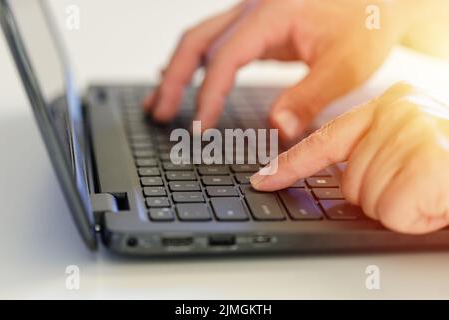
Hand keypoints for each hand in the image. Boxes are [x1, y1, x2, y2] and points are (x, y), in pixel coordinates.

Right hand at [143, 0, 418, 141]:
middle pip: (197, 41)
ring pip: (201, 37)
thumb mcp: (346, 65)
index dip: (207, 95)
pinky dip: (197, 62)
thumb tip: (277, 129)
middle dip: (173, 79)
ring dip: (177, 69)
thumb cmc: (368, 21)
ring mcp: (253, 12)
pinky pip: (217, 40)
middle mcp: (254, 7)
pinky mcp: (258, 23)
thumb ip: (309, 97)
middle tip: (158, 112)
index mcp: (271, 14)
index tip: (199, 127)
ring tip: (160, 101)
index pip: (224, 58)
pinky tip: (187, 77)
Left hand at [250, 82, 448, 233]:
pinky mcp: (430, 160)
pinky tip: (437, 199)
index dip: (290, 167)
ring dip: (401, 208)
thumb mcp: (407, 147)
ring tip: (431, 189)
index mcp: (388, 105)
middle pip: (348, 183)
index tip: (263, 182)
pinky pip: (394, 213)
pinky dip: (417, 218)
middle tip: (417, 185)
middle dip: (379, 197)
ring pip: (368, 201)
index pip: (323, 141)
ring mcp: (412, 132)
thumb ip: (369, 153)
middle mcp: (397, 110)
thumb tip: (333, 178)